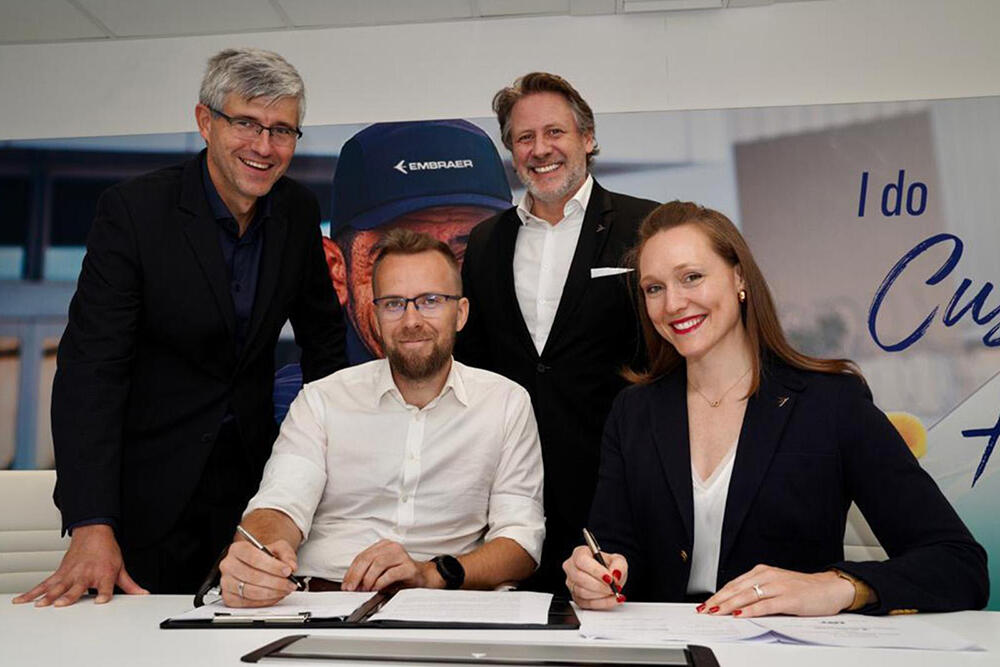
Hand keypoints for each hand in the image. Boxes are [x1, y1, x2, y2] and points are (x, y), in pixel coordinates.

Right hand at [12, 524, 147, 606]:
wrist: (94, 533)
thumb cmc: (107, 551)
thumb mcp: (121, 567)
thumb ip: (130, 585)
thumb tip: (142, 594)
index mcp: (103, 574)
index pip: (106, 587)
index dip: (104, 594)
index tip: (101, 602)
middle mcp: (86, 574)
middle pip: (77, 587)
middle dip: (69, 596)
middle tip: (61, 604)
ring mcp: (71, 574)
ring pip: (58, 586)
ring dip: (48, 596)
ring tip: (41, 604)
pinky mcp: (60, 573)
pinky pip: (45, 583)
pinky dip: (33, 591)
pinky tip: (23, 599)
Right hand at [219, 539, 298, 607]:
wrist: (256, 563)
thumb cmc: (264, 555)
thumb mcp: (278, 547)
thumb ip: (286, 554)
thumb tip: (291, 566)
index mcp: (237, 549)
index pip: (253, 557)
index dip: (272, 566)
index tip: (287, 571)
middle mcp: (228, 565)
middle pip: (252, 576)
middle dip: (276, 582)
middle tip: (290, 583)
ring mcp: (226, 583)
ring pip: (251, 591)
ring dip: (272, 593)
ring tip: (285, 590)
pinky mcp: (228, 598)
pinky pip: (248, 603)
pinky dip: (265, 601)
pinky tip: (275, 596)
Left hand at [342, 540, 436, 591]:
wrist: (423, 577)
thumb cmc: (400, 575)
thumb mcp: (381, 571)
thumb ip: (367, 573)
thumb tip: (351, 584)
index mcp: (383, 545)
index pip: (362, 556)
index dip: (351, 572)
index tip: (346, 584)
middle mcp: (392, 547)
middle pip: (368, 558)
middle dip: (356, 576)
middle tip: (351, 589)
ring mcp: (401, 555)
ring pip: (378, 564)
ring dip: (368, 579)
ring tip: (365, 589)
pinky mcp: (409, 566)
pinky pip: (391, 573)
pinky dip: (380, 582)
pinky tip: (376, 588)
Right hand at [562, 545, 626, 609]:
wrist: (608, 578)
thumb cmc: (609, 566)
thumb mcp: (618, 560)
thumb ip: (619, 565)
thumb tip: (615, 574)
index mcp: (579, 553)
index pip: (582, 561)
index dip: (595, 570)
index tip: (609, 578)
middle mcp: (571, 568)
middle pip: (580, 578)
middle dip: (600, 585)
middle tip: (613, 587)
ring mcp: (572, 584)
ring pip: (582, 592)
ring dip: (601, 595)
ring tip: (614, 592)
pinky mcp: (576, 598)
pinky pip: (587, 603)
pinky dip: (602, 603)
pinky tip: (612, 599)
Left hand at [701, 564, 854, 616]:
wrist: (830, 588)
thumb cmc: (803, 588)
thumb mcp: (776, 585)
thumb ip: (758, 592)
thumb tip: (736, 604)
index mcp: (763, 572)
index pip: (734, 584)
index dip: (718, 594)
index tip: (706, 603)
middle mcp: (768, 576)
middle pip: (737, 589)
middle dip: (718, 600)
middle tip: (704, 610)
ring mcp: (778, 587)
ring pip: (747, 596)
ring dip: (729, 605)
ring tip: (716, 613)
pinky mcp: (788, 599)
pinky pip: (765, 605)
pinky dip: (750, 610)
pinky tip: (740, 615)